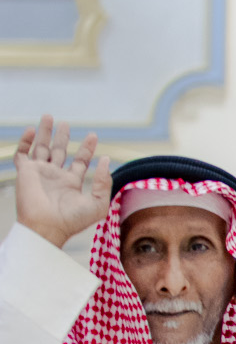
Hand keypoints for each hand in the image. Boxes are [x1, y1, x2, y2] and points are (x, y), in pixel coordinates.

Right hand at [13, 116, 110, 250]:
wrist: (46, 227)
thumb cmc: (72, 220)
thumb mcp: (97, 204)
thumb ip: (103, 183)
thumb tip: (106, 161)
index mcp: (72, 183)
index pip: (80, 162)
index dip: (87, 149)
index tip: (93, 136)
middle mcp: (55, 176)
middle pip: (59, 152)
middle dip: (63, 137)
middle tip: (66, 124)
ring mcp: (39, 173)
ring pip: (41, 148)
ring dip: (45, 132)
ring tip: (50, 116)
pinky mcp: (25, 172)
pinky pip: (22, 153)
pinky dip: (25, 141)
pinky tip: (31, 129)